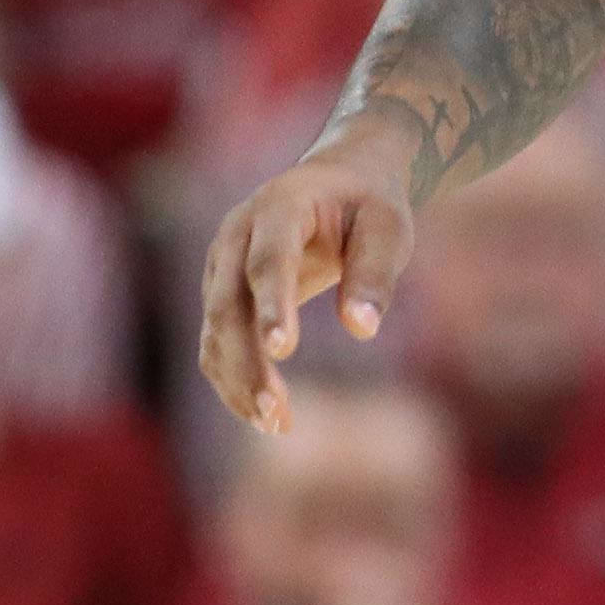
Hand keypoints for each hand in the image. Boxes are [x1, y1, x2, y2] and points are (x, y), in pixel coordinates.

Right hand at [196, 130, 415, 433]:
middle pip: (228, 305)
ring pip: (215, 332)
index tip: (281, 351)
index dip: (272, 305)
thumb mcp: (389, 228)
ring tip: (278, 424)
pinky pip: (216, 344)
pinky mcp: (221, 295)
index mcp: (278, 206)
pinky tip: (268, 416)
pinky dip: (235, 381)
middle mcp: (235, 235)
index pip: (268, 261)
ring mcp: (221, 266)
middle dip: (247, 362)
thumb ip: (375, 273)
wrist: (340, 179)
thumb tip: (362, 330)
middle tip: (275, 412)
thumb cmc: (369, 205)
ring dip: (239, 382)